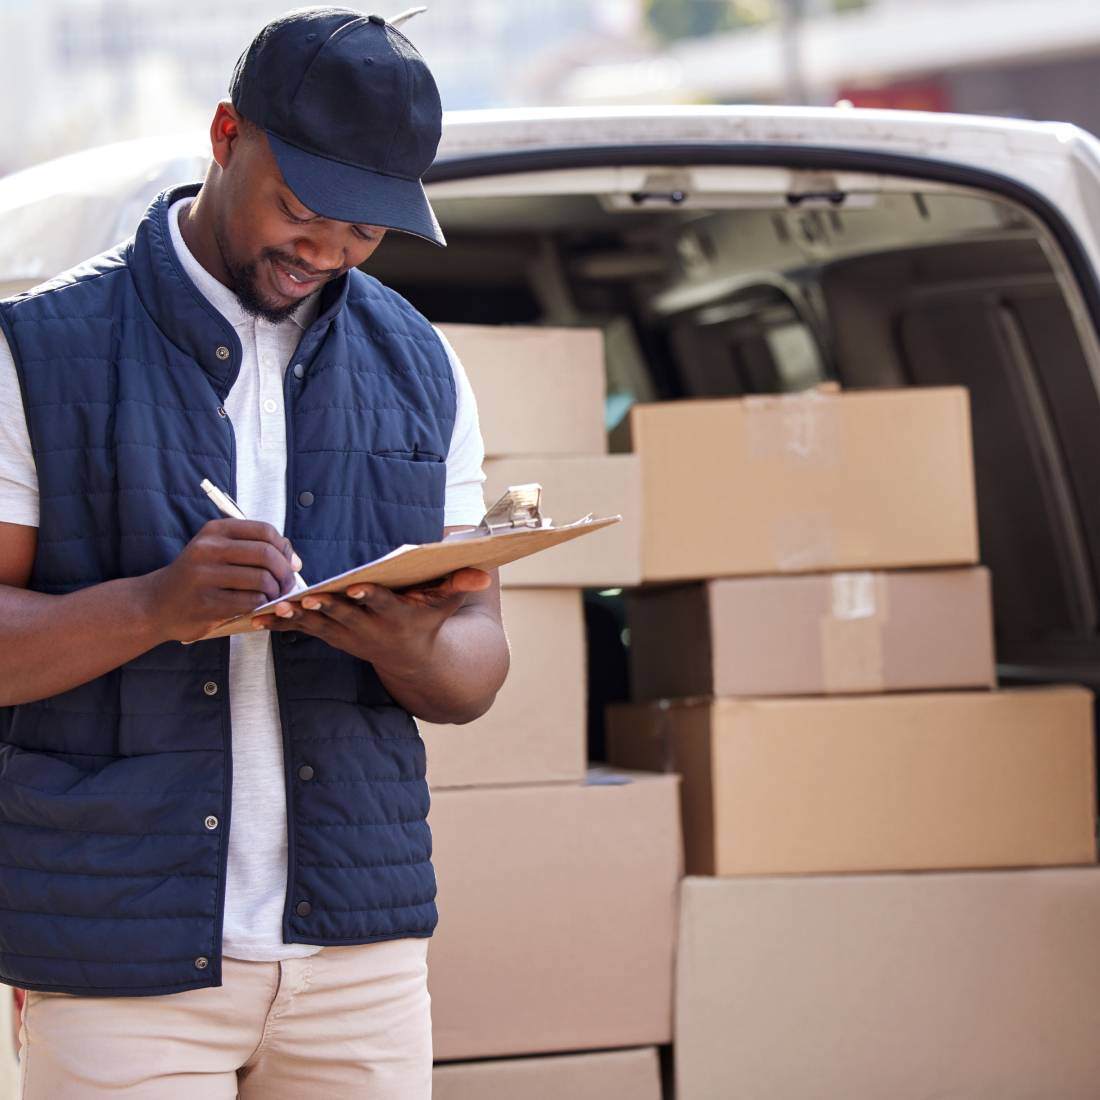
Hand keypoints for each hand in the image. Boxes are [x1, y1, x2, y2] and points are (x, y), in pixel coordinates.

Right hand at [143, 519, 301, 642]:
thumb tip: (294, 561)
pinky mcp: (206, 602)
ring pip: (262, 579)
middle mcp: (208, 548)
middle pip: (266, 554)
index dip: (285, 549)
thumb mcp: (219, 552)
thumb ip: (255, 549)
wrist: (157, 604)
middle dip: (285, 572)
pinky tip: (256, 606)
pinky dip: (261, 605)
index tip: (290, 564)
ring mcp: (205, 575)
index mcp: (216, 530)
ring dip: (275, 592)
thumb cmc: (198, 577)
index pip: (265, 531)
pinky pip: (250, 602)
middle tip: (287, 585)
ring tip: (272, 597)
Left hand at [253, 568, 491, 675]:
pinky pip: (302, 630)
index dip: (369, 596)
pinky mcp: (332, 636)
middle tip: (303, 599)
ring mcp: (348, 636)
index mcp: (396, 616)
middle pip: (344, 616)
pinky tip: (254, 618)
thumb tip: (484, 573)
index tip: (356, 586)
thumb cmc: (430, 620)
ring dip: (294, 619)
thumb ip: (460, 585)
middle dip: (324, 607)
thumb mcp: (447, 603)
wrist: (414, 660)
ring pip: (317, 626)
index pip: (382, 604)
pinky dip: (280, 624)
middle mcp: (369, 629)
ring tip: (271, 610)